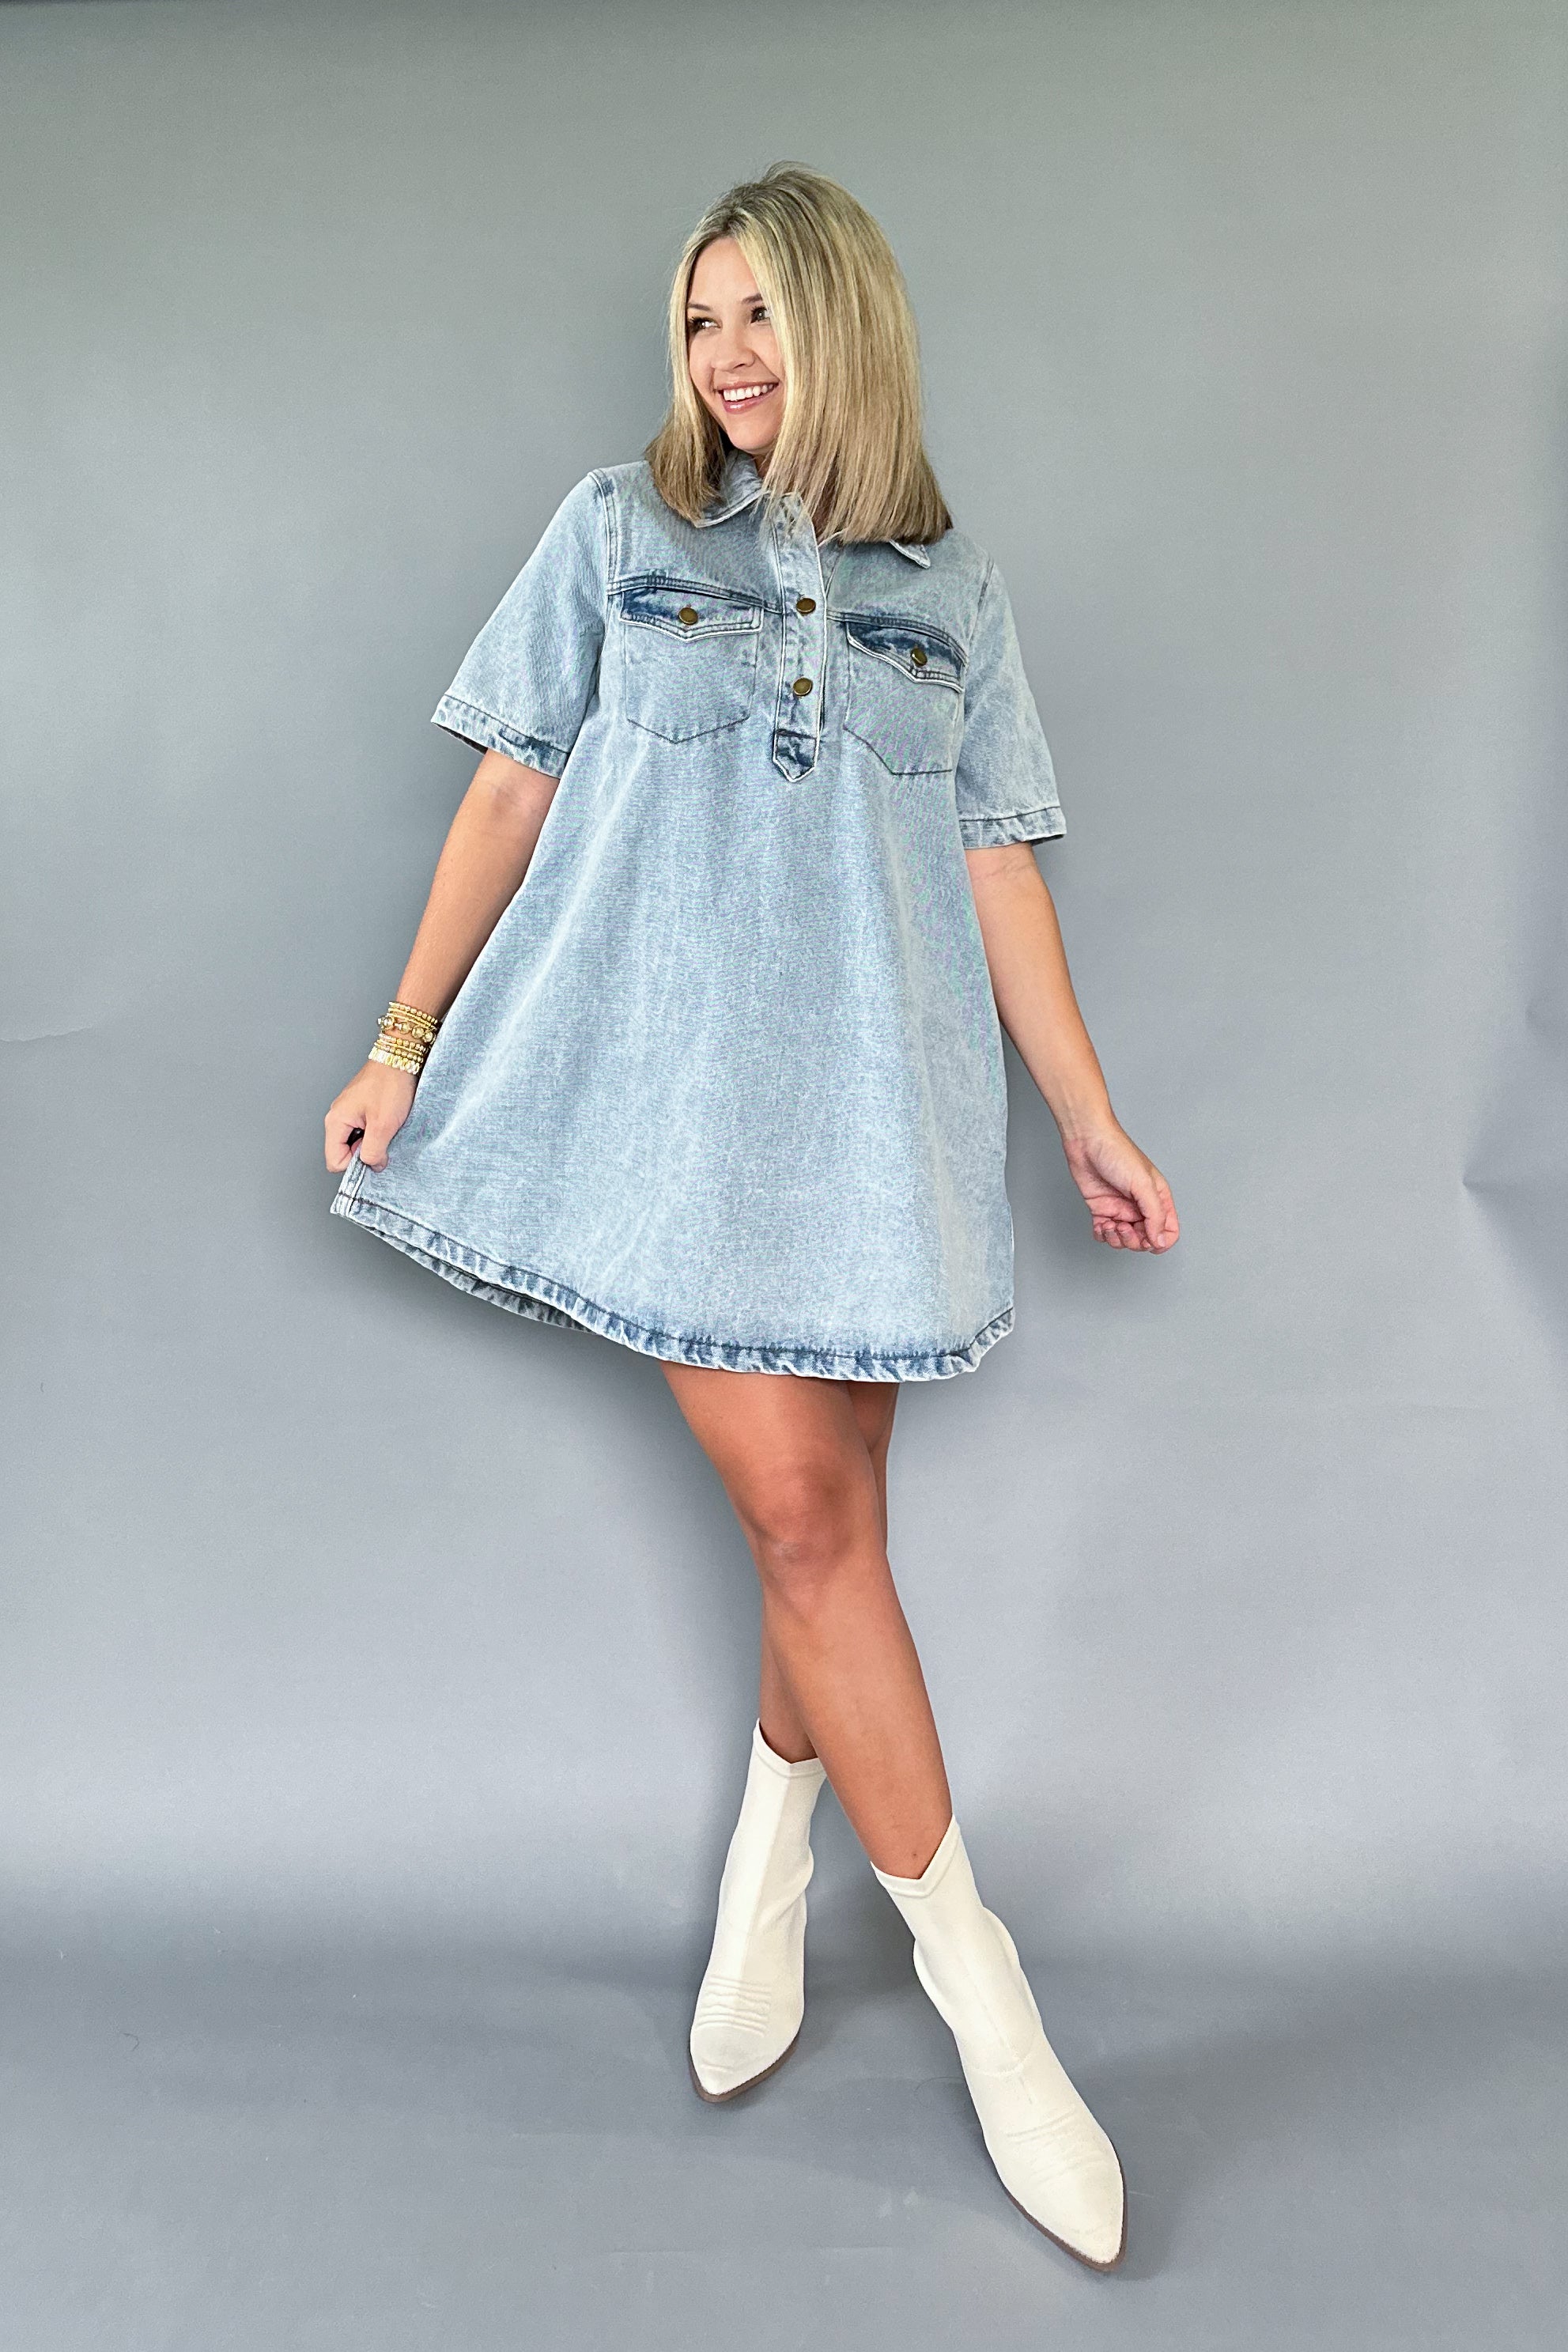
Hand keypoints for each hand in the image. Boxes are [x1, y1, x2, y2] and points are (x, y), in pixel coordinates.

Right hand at [324, 1060, 417, 1172]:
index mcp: (336, 1121)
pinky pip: (365, 1132)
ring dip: (374, 1142)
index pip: (335, 1161)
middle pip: (345, 1153)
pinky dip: (377, 1132)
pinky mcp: (361, 1110)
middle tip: (384, 1138)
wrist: (401, 1059)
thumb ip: (373, 1151)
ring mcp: (349, 1113)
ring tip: (387, 1128)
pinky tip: (388, 1123)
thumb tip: (373, 1165)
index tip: (375, 1152)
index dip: (356, 1164)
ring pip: (357, 1143)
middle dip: (366, 1153)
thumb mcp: (383, 1125)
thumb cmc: (390, 1085)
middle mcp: (338, 1117)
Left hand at [1061, 1124, 1178, 1252]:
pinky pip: (1105, 1233)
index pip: (1168, 1230)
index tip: (1147, 1240)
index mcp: (1158, 1198)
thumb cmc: (1118, 1153)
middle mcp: (1141, 1206)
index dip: (1160, 1241)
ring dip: (1116, 1239)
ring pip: (1124, 1240)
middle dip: (1133, 1241)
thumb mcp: (1143, 1185)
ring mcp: (1121, 1208)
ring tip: (1109, 1224)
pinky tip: (1100, 1225)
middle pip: (1145, 1239)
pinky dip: (1102, 1235)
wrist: (1087, 1141)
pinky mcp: (1102, 1209)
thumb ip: (1154, 1215)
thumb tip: (1159, 1241)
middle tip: (1123, 1226)